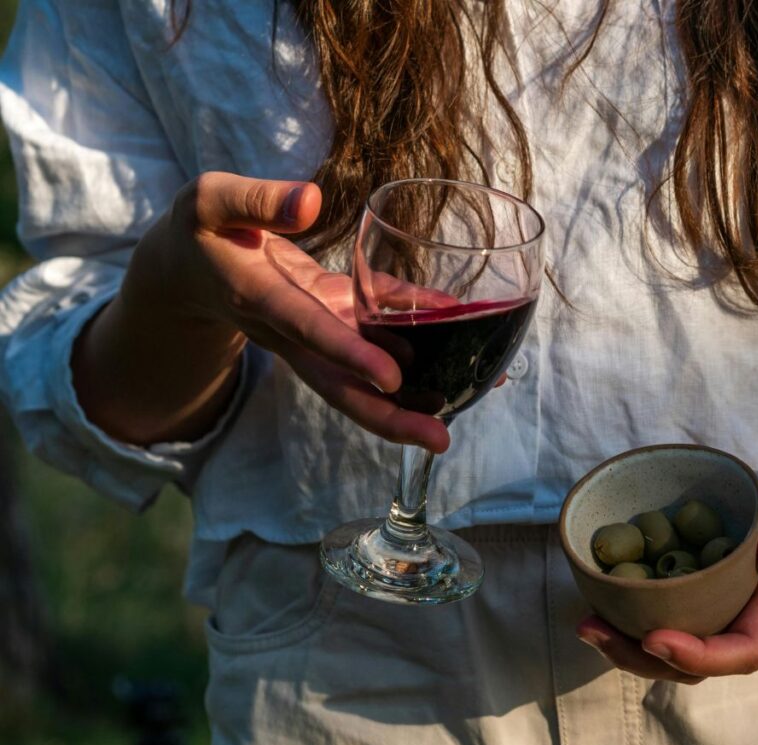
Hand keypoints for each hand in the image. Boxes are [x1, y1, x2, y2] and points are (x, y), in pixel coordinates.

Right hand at [121, 172, 449, 451]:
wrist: (189, 267)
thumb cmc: (198, 230)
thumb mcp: (210, 201)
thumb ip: (256, 201)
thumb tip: (310, 201)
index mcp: (258, 298)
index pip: (307, 330)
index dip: (347, 354)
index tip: (390, 378)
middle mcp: (292, 328)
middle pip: (341, 384)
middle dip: (389, 415)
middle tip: (440, 439)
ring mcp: (316, 326)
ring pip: (366, 368)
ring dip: (415, 389)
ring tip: (477, 395)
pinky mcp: (334, 312)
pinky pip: (380, 324)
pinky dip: (419, 324)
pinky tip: (460, 323)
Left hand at [577, 442, 757, 682]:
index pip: (743, 649)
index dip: (699, 656)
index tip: (655, 638)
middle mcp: (754, 607)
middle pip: (700, 659)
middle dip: (643, 657)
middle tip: (591, 629)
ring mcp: (734, 595)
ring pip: (683, 638)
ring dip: (632, 641)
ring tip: (587, 621)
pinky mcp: (717, 575)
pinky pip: (679, 606)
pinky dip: (640, 609)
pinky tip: (606, 590)